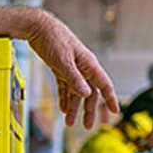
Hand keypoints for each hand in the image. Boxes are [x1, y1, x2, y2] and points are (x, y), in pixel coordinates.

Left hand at [26, 11, 118, 128]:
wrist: (37, 26)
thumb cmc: (53, 38)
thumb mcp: (63, 61)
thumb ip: (75, 78)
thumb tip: (87, 94)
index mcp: (89, 64)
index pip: (104, 85)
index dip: (110, 99)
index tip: (116, 112)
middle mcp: (83, 67)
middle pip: (90, 92)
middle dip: (90, 110)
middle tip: (89, 126)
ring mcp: (72, 68)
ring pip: (76, 92)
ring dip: (74, 107)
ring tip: (70, 123)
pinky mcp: (60, 68)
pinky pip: (66, 87)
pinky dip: (65, 98)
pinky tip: (63, 109)